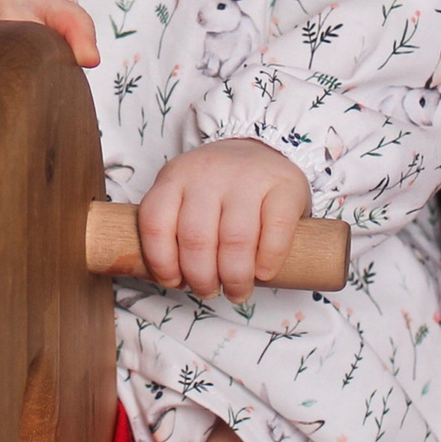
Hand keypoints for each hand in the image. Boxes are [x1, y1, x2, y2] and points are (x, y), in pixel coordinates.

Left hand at [136, 139, 309, 302]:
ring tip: (236, 291)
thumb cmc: (219, 188)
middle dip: (202, 278)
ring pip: (235, 239)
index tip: (175, 282)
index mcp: (176, 176)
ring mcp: (248, 177)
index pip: (156, 223)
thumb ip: (171, 228)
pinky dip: (268, 260)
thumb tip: (166, 279)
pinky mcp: (285, 185)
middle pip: (196, 238)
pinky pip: (276, 230)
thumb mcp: (184, 194)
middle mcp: (209, 173)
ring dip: (234, 277)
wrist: (262, 150)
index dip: (162, 262)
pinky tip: (263, 272)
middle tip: (209, 292)